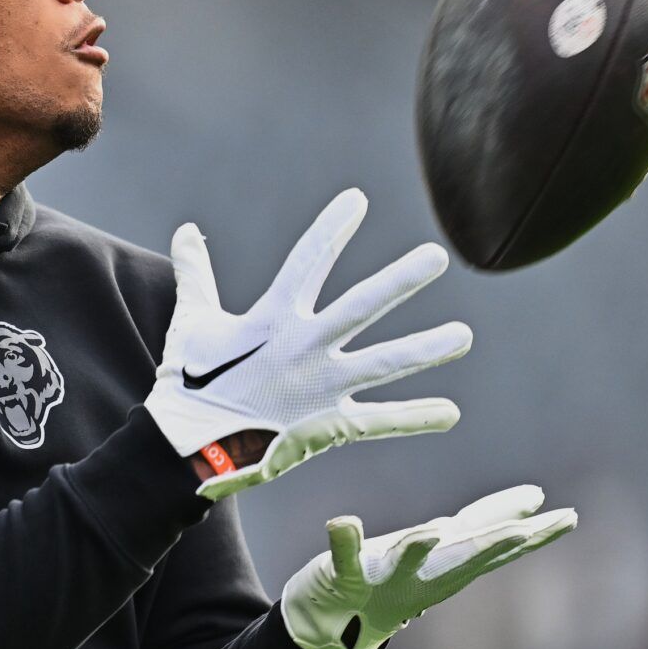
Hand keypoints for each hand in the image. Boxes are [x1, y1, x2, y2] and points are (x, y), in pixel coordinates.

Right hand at [143, 188, 471, 500]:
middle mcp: (304, 347)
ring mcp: (321, 387)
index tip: (358, 199)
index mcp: (272, 318)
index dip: (331, 229)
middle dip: (399, 280)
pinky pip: (379, 421)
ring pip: (384, 363)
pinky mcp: (329, 425)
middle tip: (437, 257)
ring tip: (463, 336)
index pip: (307, 262)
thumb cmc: (188, 382)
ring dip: (426, 349)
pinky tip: (451, 413)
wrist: (190, 449)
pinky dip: (415, 418)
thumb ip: (195, 273)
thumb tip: (183, 231)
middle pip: (361, 307)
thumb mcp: (192, 321)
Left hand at [280, 486, 577, 648]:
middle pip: (462, 556)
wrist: (331, 622)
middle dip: (491, 543)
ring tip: (432, 530)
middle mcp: (424, 572)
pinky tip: (342, 520)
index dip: (534, 532)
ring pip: (405, 560)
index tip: (568, 517)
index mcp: (450, 561)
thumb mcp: (448, 545)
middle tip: (523, 529)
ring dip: (418, 546)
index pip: (497, 542)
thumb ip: (485, 522)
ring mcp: (384, 575)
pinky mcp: (345, 576)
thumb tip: (535, 497)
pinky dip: (344, 540)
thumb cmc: (397, 575)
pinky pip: (343, 557)